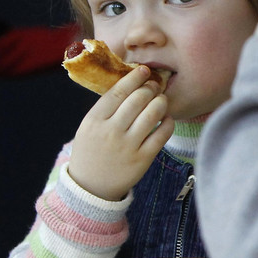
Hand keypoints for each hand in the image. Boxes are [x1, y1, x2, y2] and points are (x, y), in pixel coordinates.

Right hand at [67, 66, 173, 200]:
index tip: (144, 71)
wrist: (91, 186)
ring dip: (161, 102)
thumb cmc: (92, 150)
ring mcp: (128, 146)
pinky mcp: (143, 159)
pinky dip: (168, 122)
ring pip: (152, 114)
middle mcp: (111, 131)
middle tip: (155, 86)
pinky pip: (162, 134)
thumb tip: (131, 84)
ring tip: (162, 100)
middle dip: (150, 88)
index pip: (118, 91)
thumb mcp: (88, 127)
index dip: (134, 78)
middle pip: (138, 99)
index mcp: (94, 120)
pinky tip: (167, 119)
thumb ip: (106, 108)